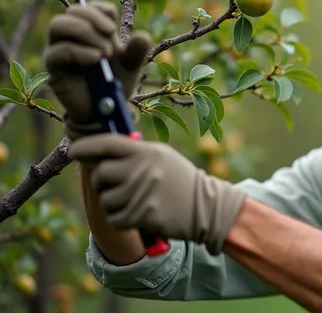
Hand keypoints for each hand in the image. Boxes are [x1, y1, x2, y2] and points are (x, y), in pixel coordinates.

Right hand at [43, 0, 151, 139]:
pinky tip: (96, 59)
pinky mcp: (53, 68)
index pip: (86, 6)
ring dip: (85, 32)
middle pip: (71, 11)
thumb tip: (144, 36)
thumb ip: (137, 51)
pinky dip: (79, 51)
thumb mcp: (131, 65)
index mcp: (89, 31)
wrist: (105, 109)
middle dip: (93, 18)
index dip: (99, 8)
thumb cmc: (115, 83)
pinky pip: (57, 51)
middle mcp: (70, 37)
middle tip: (111, 34)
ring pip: (58, 25)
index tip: (114, 19)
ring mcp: (58, 50)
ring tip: (105, 52)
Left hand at [68, 133, 247, 254]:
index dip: (86, 146)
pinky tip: (137, 215)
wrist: (207, 207)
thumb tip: (96, 153)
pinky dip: (121, 220)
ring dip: (113, 204)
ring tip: (133, 202)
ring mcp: (143, 191)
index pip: (108, 143)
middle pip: (100, 173)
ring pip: (105, 199)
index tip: (73, 151)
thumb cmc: (179, 181)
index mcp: (147, 151)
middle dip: (102, 183)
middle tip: (115, 187)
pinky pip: (114, 219)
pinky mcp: (144, 214)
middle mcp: (143, 168)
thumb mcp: (162, 158)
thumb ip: (133, 153)